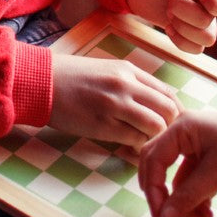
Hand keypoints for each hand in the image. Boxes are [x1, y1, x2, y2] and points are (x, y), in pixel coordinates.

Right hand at [47, 52, 179, 147]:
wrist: (42, 83)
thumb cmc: (72, 78)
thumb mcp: (106, 70)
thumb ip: (130, 84)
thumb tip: (153, 105)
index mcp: (128, 70)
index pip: (167, 93)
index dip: (175, 112)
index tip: (172, 124)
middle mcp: (125, 85)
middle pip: (168, 110)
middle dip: (170, 127)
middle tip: (164, 138)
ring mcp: (115, 105)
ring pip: (155, 126)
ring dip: (155, 138)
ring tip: (146, 143)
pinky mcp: (103, 125)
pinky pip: (134, 139)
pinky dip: (137, 146)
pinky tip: (130, 146)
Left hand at [126, 0, 216, 52]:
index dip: (215, 5)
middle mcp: (211, 7)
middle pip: (210, 23)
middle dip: (183, 10)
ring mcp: (200, 22)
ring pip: (205, 40)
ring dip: (181, 25)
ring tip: (168, 8)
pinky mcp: (188, 34)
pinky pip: (195, 49)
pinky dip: (179, 39)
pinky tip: (168, 25)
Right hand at [138, 107, 216, 216]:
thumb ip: (188, 195)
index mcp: (183, 128)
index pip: (153, 157)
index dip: (152, 187)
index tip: (159, 214)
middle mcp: (188, 137)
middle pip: (161, 168)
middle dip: (164, 196)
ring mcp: (201, 151)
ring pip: (180, 182)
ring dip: (185, 204)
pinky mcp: (215, 165)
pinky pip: (195, 186)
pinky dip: (198, 202)